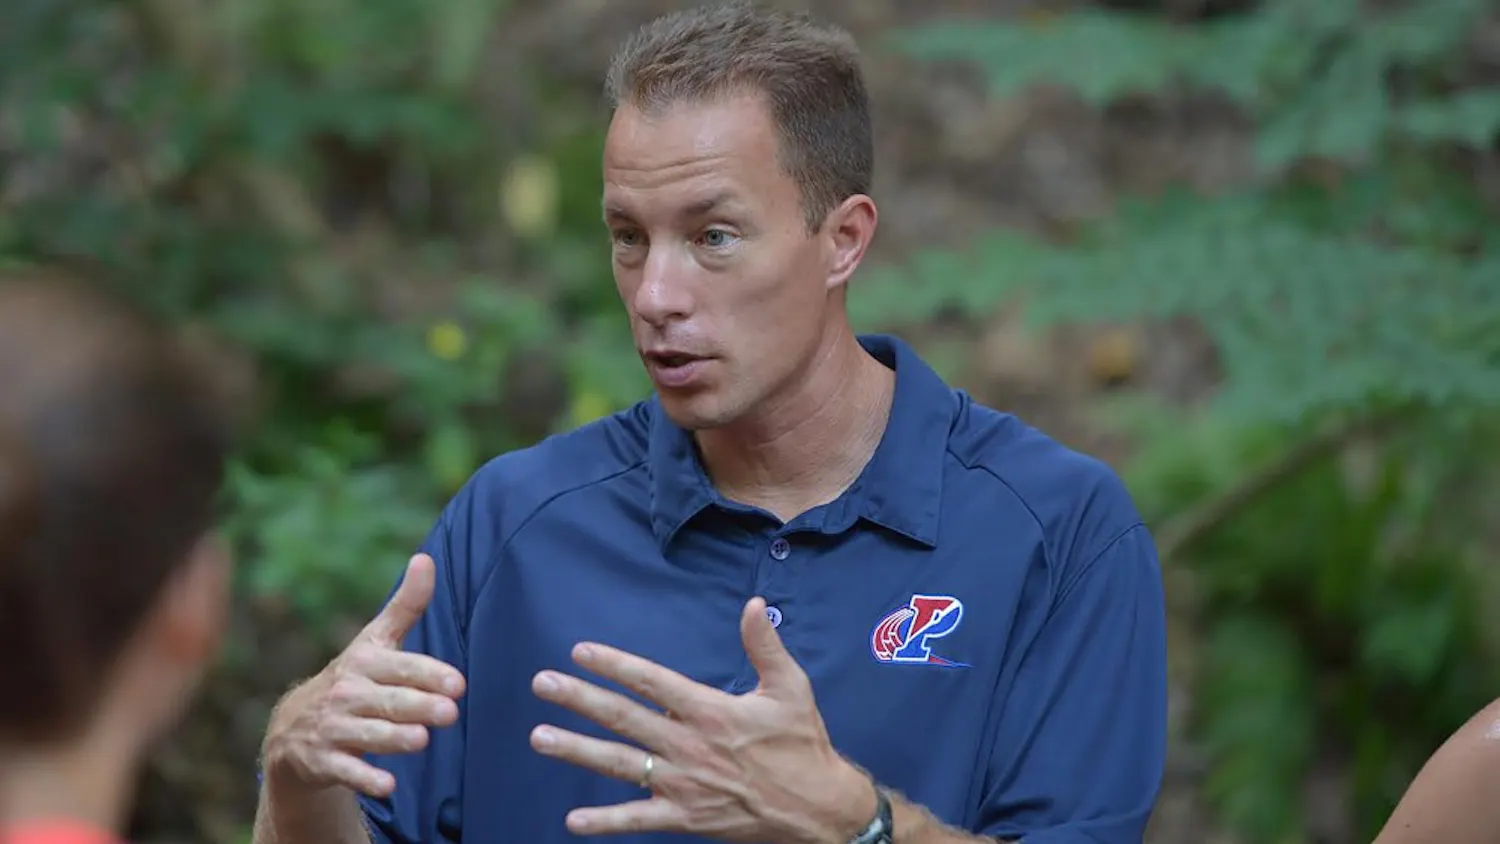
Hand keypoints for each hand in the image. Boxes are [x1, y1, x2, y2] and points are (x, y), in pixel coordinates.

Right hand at [261, 553, 466, 797]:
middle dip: (419, 706)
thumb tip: (426, 558)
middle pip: (389, 701)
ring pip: (369, 735)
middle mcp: (348, 693)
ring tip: (422, 740)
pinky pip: (346, 771)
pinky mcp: (324, 760)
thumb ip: (405, 605)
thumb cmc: (353, 678)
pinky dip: (365, 778)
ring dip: (394, 739)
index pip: (401, 667)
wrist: (293, 728)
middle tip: (450, 712)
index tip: (458, 683)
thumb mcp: (375, 641)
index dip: (428, 675)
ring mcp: (334, 728)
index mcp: (365, 662)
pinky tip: (388, 785)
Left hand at [529, 597, 876, 842]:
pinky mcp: (686, 818)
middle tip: (542, 683)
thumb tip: (753, 604)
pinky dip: (605, 821)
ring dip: (577, 749)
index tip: (580, 651)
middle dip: (579, 699)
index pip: (651, 681)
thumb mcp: (791, 688)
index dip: (613, 664)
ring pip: (619, 764)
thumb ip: (765, 645)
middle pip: (623, 717)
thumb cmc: (803, 744)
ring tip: (540, 737)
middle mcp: (689, 745)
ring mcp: (683, 784)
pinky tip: (573, 820)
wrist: (818, 807)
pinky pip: (638, 820)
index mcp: (710, 710)